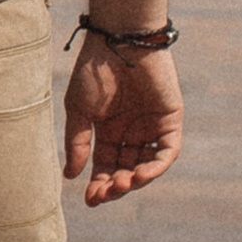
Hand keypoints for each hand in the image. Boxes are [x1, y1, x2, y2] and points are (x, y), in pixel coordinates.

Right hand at [63, 40, 183, 203]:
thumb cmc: (94, 72)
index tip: (89, 200)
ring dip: (135, 180)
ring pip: (147, 165)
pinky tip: (140, 176)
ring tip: (121, 186)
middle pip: (126, 169)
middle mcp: (131, 131)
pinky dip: (156, 167)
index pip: (106, 165)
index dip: (99, 184)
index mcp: (108, 130)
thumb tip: (71, 176)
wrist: (118, 41)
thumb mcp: (79, 110)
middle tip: (104, 194)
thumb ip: (78, 142)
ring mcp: (152, 126)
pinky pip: (167, 152)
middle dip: (116, 186)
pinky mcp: (171, 120)